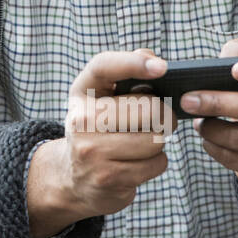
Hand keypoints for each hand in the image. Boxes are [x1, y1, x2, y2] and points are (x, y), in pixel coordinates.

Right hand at [27, 48, 178, 237]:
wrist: (72, 178)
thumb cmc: (96, 130)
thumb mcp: (98, 99)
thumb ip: (123, 73)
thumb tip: (152, 58)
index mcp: (80, 94)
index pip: (104, 67)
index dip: (133, 63)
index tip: (162, 67)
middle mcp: (80, 120)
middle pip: (148, 109)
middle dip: (165, 115)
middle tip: (162, 119)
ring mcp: (92, 151)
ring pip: (155, 139)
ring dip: (159, 141)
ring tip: (143, 142)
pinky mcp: (109, 178)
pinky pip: (156, 163)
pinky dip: (156, 163)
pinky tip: (139, 162)